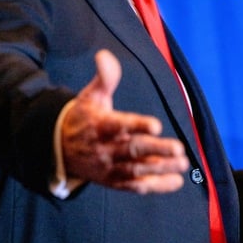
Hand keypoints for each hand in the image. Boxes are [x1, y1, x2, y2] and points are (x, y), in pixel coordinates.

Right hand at [61, 49, 189, 193]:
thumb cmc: (83, 118)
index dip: (138, 125)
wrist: (59, 149)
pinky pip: (135, 186)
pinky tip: (176, 181)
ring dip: (161, 169)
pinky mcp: (114, 181)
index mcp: (101, 125)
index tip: (156, 125)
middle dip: (157, 150)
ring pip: (136, 170)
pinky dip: (155, 186)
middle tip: (179, 149)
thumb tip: (104, 55)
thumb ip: (105, 78)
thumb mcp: (91, 96)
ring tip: (183, 164)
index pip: (120, 125)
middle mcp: (105, 148)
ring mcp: (110, 167)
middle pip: (133, 150)